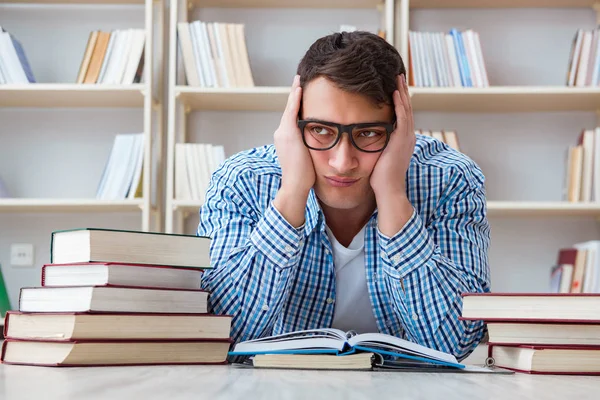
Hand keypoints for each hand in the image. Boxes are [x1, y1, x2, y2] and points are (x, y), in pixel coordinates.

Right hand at [274, 74, 315, 195]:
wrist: (295, 185)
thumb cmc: (304, 177)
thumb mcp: (306, 157)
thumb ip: (309, 146)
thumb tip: (321, 142)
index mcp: (286, 138)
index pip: (292, 117)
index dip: (295, 104)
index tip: (301, 92)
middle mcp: (281, 133)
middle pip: (289, 109)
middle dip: (294, 94)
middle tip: (299, 79)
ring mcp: (283, 132)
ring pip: (289, 108)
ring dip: (294, 93)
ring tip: (299, 80)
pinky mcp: (288, 133)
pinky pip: (291, 112)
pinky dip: (295, 99)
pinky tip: (300, 88)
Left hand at [370, 74, 414, 198]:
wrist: (388, 190)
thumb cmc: (380, 179)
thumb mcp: (378, 157)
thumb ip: (376, 146)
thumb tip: (364, 140)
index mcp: (403, 140)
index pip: (402, 115)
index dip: (399, 101)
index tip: (394, 88)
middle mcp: (407, 137)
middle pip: (407, 108)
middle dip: (402, 91)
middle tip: (398, 76)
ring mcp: (406, 138)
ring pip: (406, 109)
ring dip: (402, 92)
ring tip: (398, 78)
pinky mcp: (402, 140)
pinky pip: (402, 117)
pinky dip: (399, 104)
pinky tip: (395, 93)